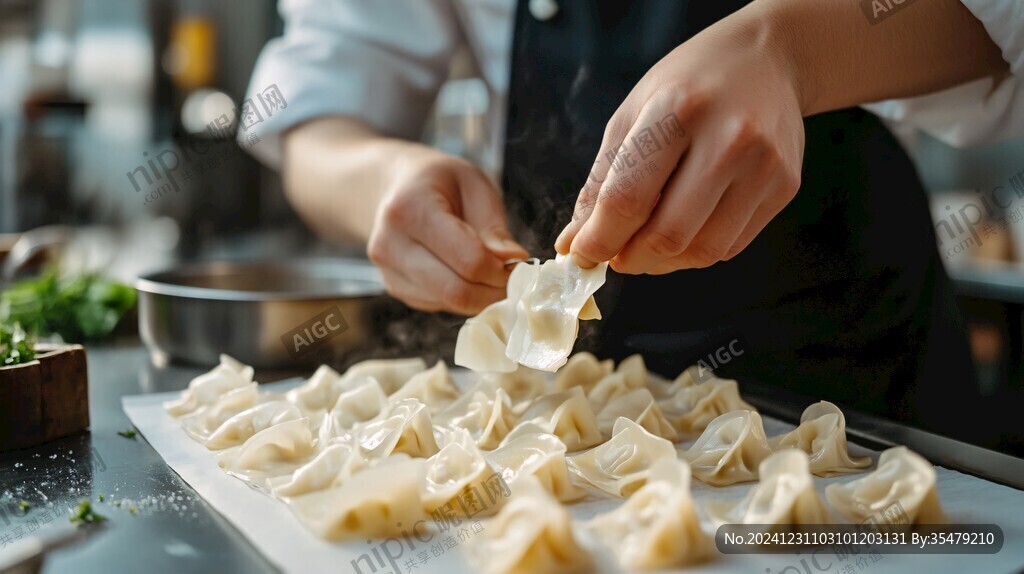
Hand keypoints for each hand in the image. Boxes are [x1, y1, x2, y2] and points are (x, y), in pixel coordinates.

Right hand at [367, 151, 527, 314]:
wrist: (391, 187)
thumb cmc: (438, 180)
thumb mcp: (474, 185)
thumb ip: (494, 227)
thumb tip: (513, 263)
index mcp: (410, 209)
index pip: (469, 260)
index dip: (502, 270)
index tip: (519, 263)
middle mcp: (391, 244)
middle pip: (457, 291)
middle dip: (494, 291)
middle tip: (513, 277)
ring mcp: (388, 271)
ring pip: (449, 303)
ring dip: (480, 296)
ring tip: (492, 272)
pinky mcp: (395, 287)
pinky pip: (439, 304)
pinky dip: (462, 296)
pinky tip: (465, 273)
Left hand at [555, 14, 803, 273]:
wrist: (766, 59)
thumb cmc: (689, 86)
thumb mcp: (632, 114)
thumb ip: (601, 182)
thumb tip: (576, 243)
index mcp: (678, 110)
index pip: (628, 198)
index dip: (599, 239)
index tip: (582, 254)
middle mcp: (729, 138)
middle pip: (667, 236)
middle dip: (630, 258)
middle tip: (615, 255)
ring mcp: (763, 166)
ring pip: (701, 252)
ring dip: (662, 263)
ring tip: (646, 244)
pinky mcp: (785, 187)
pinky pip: (729, 246)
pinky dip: (695, 252)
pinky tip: (683, 230)